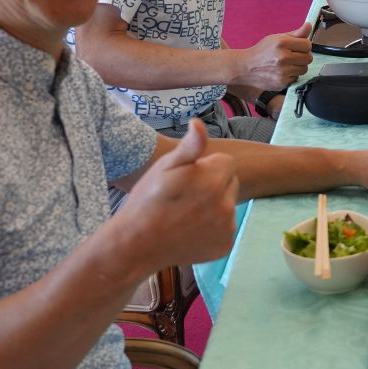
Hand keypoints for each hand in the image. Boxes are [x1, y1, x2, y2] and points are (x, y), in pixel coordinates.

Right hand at [119, 121, 239, 271]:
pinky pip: (225, 228)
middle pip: (230, 183)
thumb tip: (199, 123)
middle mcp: (226, 203)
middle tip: (186, 196)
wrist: (136, 244)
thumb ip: (190, 146)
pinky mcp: (225, 245)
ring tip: (185, 214)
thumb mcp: (165, 166)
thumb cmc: (148, 201)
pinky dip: (213, 228)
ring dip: (214, 206)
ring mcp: (227, 226)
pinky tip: (190, 230)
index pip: (226, 162)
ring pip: (228, 205)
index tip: (187, 178)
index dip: (206, 167)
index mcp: (214, 179)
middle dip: (213, 185)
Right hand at [232, 19, 313, 91]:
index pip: (307, 44)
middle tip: (294, 56)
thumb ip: (295, 34)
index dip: (304, 46)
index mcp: (282, 43)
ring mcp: (283, 71)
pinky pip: (296, 78)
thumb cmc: (262, 51)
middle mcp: (283, 57)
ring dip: (298, 66)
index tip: (299, 47)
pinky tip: (282, 72)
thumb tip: (309, 25)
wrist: (246, 68)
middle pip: (308, 58)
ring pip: (304, 69)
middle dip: (303, 56)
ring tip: (287, 64)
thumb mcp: (276, 38)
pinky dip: (291, 75)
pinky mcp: (282, 82)